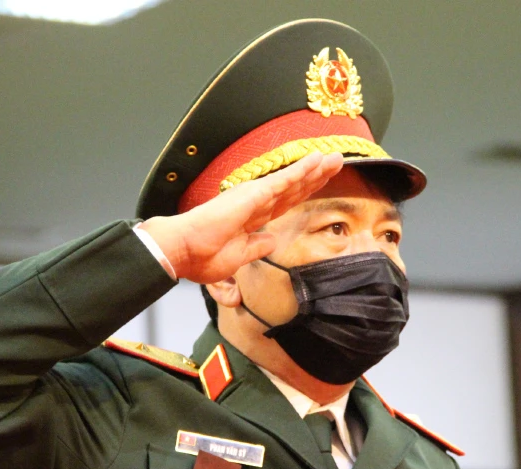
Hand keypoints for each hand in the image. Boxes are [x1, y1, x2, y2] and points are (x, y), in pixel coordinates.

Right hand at [139, 151, 342, 283]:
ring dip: (314, 169)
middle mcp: (256, 203)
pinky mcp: (253, 195)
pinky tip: (316, 160)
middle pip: (294, 188)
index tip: (322, 181)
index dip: (305, 191)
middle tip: (337, 161)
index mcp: (253, 218)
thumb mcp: (239, 258)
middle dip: (316, 176)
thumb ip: (257, 247)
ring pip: (292, 180)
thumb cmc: (202, 256)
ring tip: (335, 158)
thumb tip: (272, 241)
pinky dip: (301, 169)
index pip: (286, 202)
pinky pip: (283, 180)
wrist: (184, 252)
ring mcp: (255, 196)